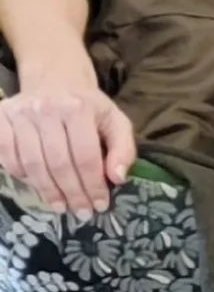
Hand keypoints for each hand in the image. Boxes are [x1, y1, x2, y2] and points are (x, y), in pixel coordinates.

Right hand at [0, 85, 136, 215]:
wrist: (55, 79)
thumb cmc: (87, 107)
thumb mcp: (114, 120)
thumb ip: (123, 148)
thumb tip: (117, 178)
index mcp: (79, 107)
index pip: (86, 156)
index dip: (92, 185)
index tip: (98, 205)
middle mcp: (47, 109)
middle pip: (58, 163)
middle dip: (72, 193)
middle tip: (80, 212)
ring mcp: (21, 114)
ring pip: (32, 164)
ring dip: (47, 191)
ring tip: (60, 206)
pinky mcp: (1, 120)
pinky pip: (7, 157)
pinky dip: (20, 175)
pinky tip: (36, 186)